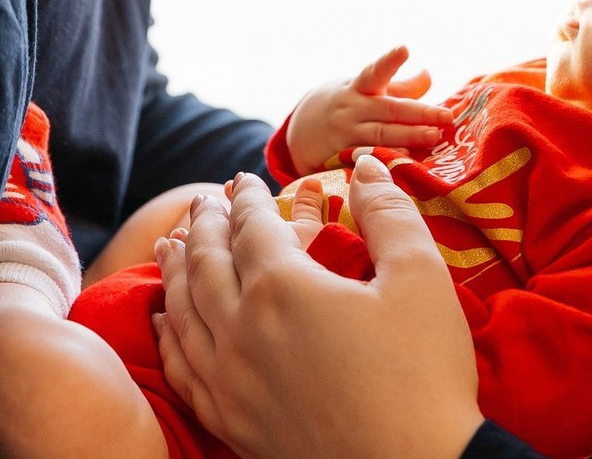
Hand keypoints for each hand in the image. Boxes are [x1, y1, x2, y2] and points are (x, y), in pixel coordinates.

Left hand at [155, 157, 483, 458]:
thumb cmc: (424, 374)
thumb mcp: (420, 275)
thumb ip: (388, 211)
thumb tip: (365, 165)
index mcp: (284, 288)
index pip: (251, 227)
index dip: (247, 198)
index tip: (244, 178)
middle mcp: (243, 332)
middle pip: (207, 263)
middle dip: (203, 226)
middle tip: (201, 200)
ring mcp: (232, 384)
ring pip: (185, 313)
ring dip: (176, 271)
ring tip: (168, 244)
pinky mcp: (234, 425)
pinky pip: (184, 371)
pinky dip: (170, 336)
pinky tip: (167, 321)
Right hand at [285, 45, 453, 175]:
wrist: (301, 131)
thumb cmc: (347, 104)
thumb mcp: (366, 89)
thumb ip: (400, 86)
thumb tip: (429, 75)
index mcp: (359, 87)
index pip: (375, 71)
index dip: (389, 61)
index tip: (404, 49)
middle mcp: (352, 108)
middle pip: (388, 110)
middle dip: (418, 113)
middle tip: (445, 116)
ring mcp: (345, 134)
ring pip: (380, 136)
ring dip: (409, 137)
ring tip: (434, 136)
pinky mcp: (341, 158)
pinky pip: (367, 160)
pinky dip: (386, 161)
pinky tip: (407, 163)